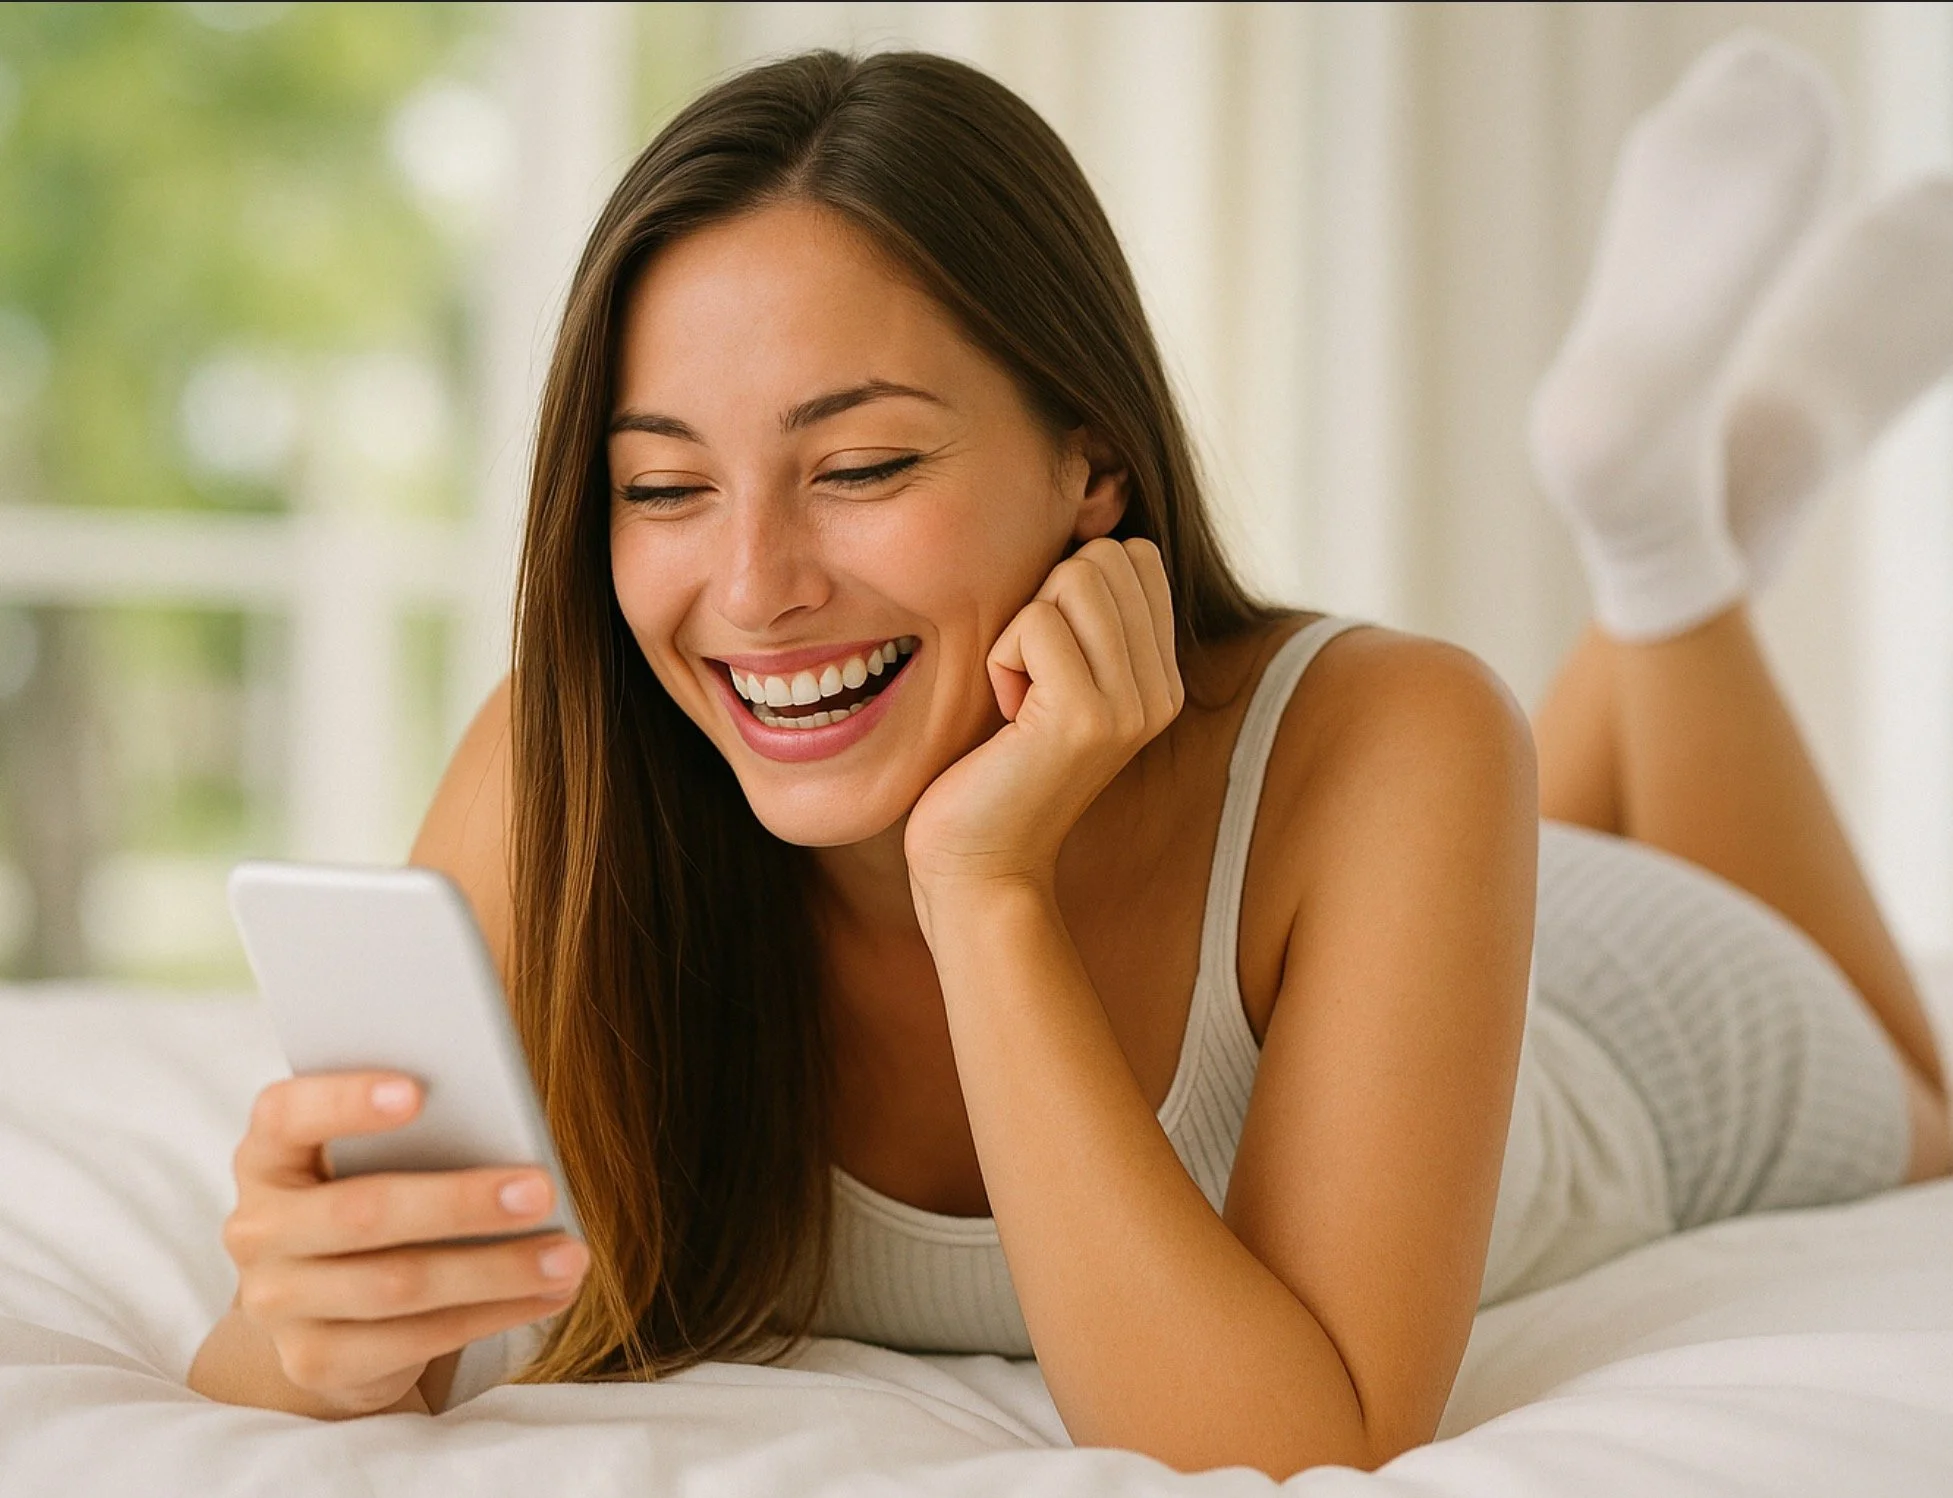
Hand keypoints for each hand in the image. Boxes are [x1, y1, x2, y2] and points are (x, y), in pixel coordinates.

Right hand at [220, 1072, 587, 1416]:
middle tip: (542, 1190)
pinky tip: (548, 1295)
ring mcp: (277, 1301)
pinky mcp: (314, 1361)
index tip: (419, 1090)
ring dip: (495, 1270)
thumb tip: (509, 1120)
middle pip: (362, 1211)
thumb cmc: (378, 1198)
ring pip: (397, 1285)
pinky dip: (491, 1315)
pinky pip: (412, 1340)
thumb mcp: (378, 1158)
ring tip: (568, 1255)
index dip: (346, 1100)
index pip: (288, 1113)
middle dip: (460, 1202)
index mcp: (269, 1154)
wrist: (330, 1309)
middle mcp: (258, 1228)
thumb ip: (423, 1131)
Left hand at [904, 537, 1182, 914]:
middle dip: (1044, 603)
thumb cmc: (994, 765)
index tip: (1047, 663)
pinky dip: (1001, 661)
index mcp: (1162, 677)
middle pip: (1105, 557)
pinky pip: (1033, 624)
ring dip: (1021, 631)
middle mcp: (1162, 690)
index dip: (1068, 587)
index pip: (1133, 554)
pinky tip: (1007, 720)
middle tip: (1029, 682)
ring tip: (1020, 700)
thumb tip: (1085, 511)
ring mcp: (1132, 705)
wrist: (979, 864)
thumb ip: (1079, 612)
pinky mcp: (1086, 718)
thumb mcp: (1050, 676)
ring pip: (1073, 579)